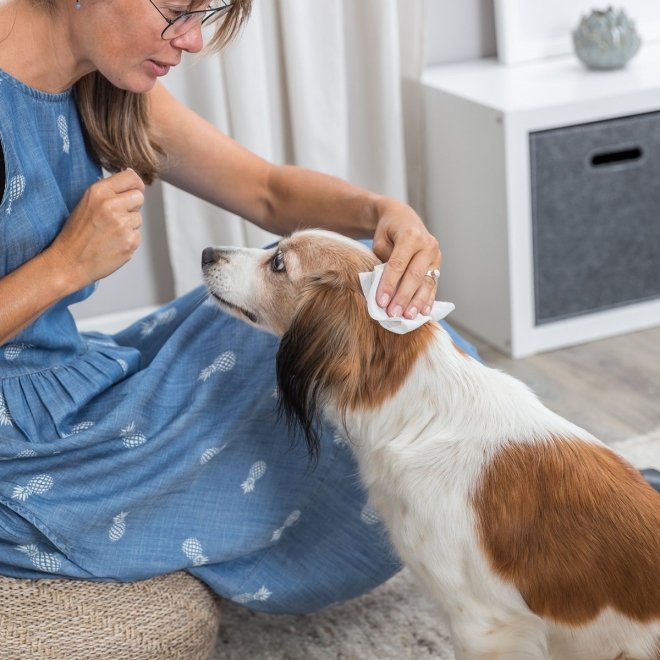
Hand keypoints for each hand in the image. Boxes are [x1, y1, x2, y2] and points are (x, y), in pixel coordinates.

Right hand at [46, 169, 144, 289]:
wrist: (69, 262)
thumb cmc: (76, 234)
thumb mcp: (86, 203)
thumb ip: (109, 192)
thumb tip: (133, 179)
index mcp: (99, 192)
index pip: (132, 178)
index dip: (136, 185)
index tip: (133, 192)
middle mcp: (112, 205)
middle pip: (139, 197)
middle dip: (132, 207)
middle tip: (115, 218)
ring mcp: (123, 224)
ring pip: (138, 218)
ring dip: (129, 225)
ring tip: (109, 233)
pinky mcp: (130, 241)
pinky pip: (137, 235)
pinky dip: (128, 240)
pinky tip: (112, 244)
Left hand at [371, 200, 440, 318]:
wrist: (403, 218)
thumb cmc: (387, 231)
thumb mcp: (380, 241)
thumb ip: (384, 262)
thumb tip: (388, 290)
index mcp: (411, 235)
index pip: (398, 264)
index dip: (389, 285)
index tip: (380, 302)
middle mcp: (427, 245)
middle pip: (415, 275)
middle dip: (403, 297)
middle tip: (393, 314)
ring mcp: (436, 256)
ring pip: (427, 282)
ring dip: (417, 302)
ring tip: (408, 317)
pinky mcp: (438, 265)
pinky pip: (434, 284)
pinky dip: (428, 299)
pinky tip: (423, 312)